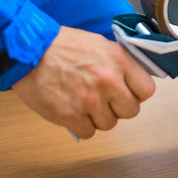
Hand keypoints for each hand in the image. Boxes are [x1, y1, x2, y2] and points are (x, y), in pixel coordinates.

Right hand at [12, 26, 155, 138]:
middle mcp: (108, 81)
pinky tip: (75, 111)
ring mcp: (90, 100)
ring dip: (100, 117)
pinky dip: (82, 125)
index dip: (138, 94)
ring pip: (110, 123)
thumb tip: (135, 80)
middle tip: (107, 100)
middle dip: (120, 107)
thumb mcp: (101, 45)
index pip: (147, 90)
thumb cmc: (63, 46)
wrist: (30, 51)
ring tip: (87, 103)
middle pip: (131, 111)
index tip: (130, 93)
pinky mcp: (70, 115)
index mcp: (119, 61)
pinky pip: (88, 132)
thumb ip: (121, 64)